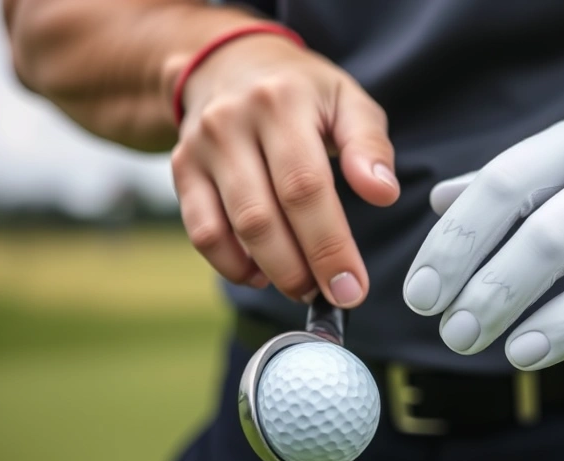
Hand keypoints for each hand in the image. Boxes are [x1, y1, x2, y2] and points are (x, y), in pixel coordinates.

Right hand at [171, 34, 398, 305]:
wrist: (228, 62)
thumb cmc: (300, 91)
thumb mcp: (347, 100)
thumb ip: (370, 146)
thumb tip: (383, 192)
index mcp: (281, 102)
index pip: (305, 187)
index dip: (329, 244)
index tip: (352, 286)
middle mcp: (232, 122)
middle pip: (263, 216)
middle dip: (301, 270)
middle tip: (332, 295)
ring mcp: (201, 147)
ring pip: (229, 229)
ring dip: (270, 272)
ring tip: (304, 287)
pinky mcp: (181, 169)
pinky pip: (202, 232)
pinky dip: (231, 265)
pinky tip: (261, 274)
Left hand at [403, 92, 563, 369]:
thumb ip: (520, 185)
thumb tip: (441, 203)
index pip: (498, 184)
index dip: (452, 243)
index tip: (421, 294)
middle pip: (526, 217)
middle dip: (476, 280)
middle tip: (447, 332)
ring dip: (511, 302)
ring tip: (477, 344)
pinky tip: (535, 349)